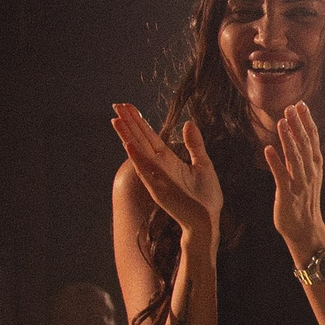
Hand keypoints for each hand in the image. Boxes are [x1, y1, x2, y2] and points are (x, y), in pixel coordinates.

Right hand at [112, 106, 222, 244]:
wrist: (207, 219)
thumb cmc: (206, 196)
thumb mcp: (203, 164)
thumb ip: (194, 144)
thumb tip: (188, 123)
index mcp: (168, 159)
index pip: (150, 136)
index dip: (139, 121)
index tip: (128, 106)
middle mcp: (159, 166)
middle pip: (140, 139)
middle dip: (129, 122)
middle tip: (116, 104)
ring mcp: (156, 177)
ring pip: (139, 152)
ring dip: (127, 136)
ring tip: (116, 119)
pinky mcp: (157, 189)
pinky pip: (145, 171)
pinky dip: (137, 158)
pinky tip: (128, 145)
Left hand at [263, 101, 324, 263]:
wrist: (306, 230)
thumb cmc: (304, 202)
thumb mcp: (308, 177)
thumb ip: (304, 159)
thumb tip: (298, 139)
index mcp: (315, 167)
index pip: (313, 140)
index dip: (307, 122)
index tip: (301, 105)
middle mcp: (310, 172)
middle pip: (305, 144)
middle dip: (298, 125)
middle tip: (291, 106)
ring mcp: (300, 183)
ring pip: (295, 157)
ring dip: (288, 139)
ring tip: (282, 121)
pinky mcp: (288, 194)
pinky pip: (281, 176)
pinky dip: (275, 162)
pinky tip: (268, 149)